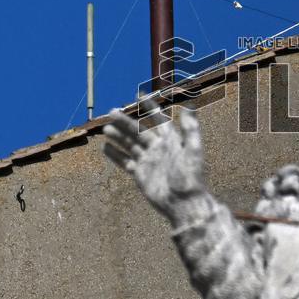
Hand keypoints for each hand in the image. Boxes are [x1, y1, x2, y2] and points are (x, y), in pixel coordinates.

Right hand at [103, 99, 204, 220]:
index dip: (150, 108)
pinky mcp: (141, 174)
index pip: (159, 120)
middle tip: (112, 111)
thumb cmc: (191, 177)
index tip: (140, 96)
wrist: (184, 203)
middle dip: (126, 121)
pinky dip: (115, 155)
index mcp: (171, 140)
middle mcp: (158, 148)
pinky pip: (125, 162)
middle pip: (138, 130)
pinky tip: (105, 148)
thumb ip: (190, 129)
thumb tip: (189, 105)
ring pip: (130, 145)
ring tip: (106, 128)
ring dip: (118, 136)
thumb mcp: (193, 150)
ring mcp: (149, 161)